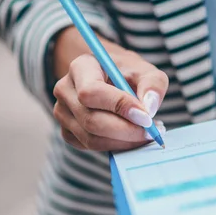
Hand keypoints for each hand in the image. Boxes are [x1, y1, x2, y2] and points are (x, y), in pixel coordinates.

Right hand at [52, 28, 167, 150]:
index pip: (92, 91)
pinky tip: (131, 138)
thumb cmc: (128, 73)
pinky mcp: (67, 132)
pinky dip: (115, 147)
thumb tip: (149, 109)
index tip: (146, 117)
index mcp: (81, 67)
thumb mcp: (145, 70)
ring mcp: (62, 113)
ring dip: (123, 142)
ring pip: (91, 138)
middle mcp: (65, 90)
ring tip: (146, 134)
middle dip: (126, 131)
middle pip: (91, 120)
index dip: (119, 107)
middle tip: (151, 132)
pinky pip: (90, 147)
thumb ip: (152, 85)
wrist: (111, 79)